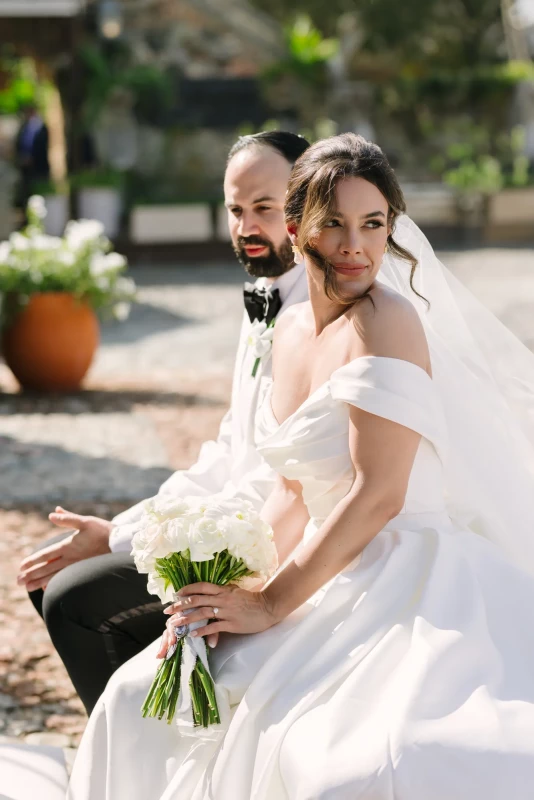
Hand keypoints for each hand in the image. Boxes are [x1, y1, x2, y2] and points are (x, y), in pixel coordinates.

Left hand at [17, 506, 112, 591]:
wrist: (122, 545)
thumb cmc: (104, 531)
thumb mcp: (85, 521)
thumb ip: (67, 518)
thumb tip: (52, 513)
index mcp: (69, 546)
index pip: (46, 555)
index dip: (33, 560)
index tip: (21, 566)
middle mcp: (70, 558)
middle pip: (47, 568)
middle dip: (32, 575)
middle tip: (18, 582)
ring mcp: (76, 566)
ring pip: (54, 576)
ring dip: (39, 582)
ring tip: (28, 588)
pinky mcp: (82, 570)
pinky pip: (65, 579)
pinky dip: (55, 583)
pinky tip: (47, 587)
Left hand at [156, 582, 275, 658]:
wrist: (267, 607)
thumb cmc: (251, 600)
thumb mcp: (235, 590)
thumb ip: (222, 591)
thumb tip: (209, 591)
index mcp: (224, 590)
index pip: (202, 587)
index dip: (187, 590)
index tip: (176, 594)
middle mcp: (223, 599)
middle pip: (197, 600)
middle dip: (180, 605)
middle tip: (167, 611)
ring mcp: (227, 612)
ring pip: (202, 613)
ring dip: (186, 618)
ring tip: (174, 624)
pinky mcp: (232, 624)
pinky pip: (214, 628)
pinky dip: (202, 631)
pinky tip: (192, 635)